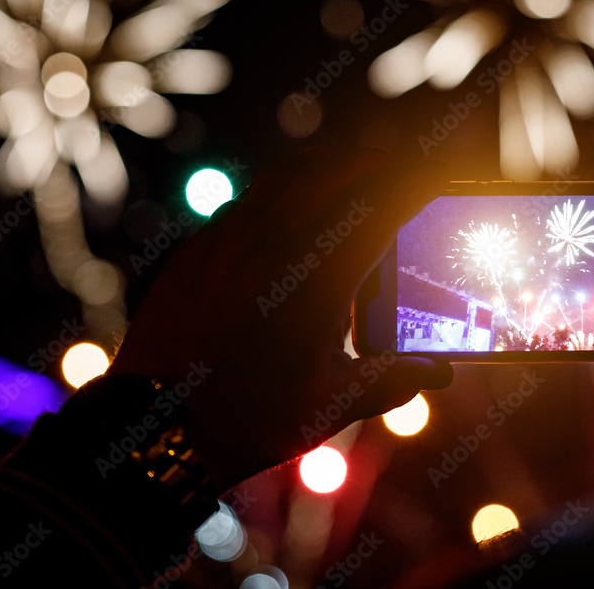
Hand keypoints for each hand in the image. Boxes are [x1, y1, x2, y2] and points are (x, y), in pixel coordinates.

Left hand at [110, 148, 453, 489]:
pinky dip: (284, 193)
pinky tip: (293, 220)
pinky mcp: (196, 249)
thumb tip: (438, 374)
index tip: (434, 177)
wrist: (155, 428)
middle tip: (401, 173)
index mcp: (316, 279)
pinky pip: (248, 200)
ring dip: (329, 167)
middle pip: (336, 171)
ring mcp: (227, 239)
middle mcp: (272, 244)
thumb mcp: (330, 404)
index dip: (413, 183)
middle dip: (377, 164)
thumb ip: (392, 381)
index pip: (378, 206)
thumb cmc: (249, 419)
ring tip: (353, 178)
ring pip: (287, 175)